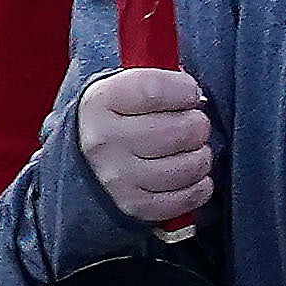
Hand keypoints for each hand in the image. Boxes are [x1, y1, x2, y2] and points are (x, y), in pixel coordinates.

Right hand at [75, 65, 214, 225]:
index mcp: (101, 101)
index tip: (190, 93)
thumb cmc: (119, 114)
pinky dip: (198, 187)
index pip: (155, 90)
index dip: (185, 89)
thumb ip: (158, 80)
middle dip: (198, 125)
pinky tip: (195, 176)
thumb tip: (197, 95)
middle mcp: (104, 140)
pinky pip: (183, 199)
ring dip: (201, 157)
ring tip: (194, 150)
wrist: (84, 158)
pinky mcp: (132, 205)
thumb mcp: (124, 85)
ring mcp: (117, 177)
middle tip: (195, 124)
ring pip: (186, 166)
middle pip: (179, 131)